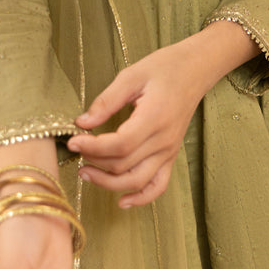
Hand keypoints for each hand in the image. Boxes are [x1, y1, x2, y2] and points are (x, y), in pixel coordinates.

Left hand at [66, 38, 207, 207]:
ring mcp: (169, 151)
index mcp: (154, 118)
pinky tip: (121, 201)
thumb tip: (82, 122)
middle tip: (76, 150)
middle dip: (94, 161)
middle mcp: (163, 140)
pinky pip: (158, 186)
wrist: (195, 70)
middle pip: (124, 165)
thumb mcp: (131, 76)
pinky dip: (140, 198)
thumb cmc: (163, 68)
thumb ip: (106, 101)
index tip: (73, 141)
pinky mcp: (171, 156)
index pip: (119, 145)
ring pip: (137, 181)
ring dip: (108, 183)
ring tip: (86, 173)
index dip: (93, 147)